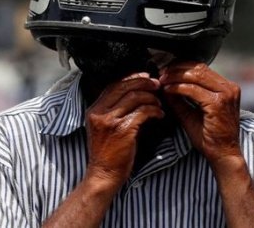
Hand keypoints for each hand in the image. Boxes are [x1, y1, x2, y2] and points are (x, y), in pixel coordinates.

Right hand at [84, 72, 163, 187]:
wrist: (103, 175)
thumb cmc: (107, 153)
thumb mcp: (103, 127)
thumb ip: (113, 110)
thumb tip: (135, 93)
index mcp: (94, 110)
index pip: (113, 85)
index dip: (131, 78)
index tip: (145, 77)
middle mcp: (99, 113)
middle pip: (124, 87)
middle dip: (143, 83)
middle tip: (157, 85)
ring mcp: (110, 121)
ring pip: (135, 97)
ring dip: (151, 98)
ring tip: (159, 103)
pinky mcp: (122, 130)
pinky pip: (142, 112)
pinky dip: (154, 111)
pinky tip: (160, 115)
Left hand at [159, 62, 241, 165]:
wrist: (223, 155)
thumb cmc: (210, 137)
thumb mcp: (192, 112)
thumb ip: (180, 97)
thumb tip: (164, 83)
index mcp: (227, 87)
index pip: (202, 68)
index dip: (181, 66)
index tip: (166, 70)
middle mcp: (229, 87)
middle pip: (198, 68)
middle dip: (176, 69)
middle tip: (161, 73)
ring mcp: (226, 94)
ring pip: (195, 76)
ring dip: (175, 76)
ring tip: (162, 80)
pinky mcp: (218, 103)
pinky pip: (193, 89)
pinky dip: (177, 88)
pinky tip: (167, 90)